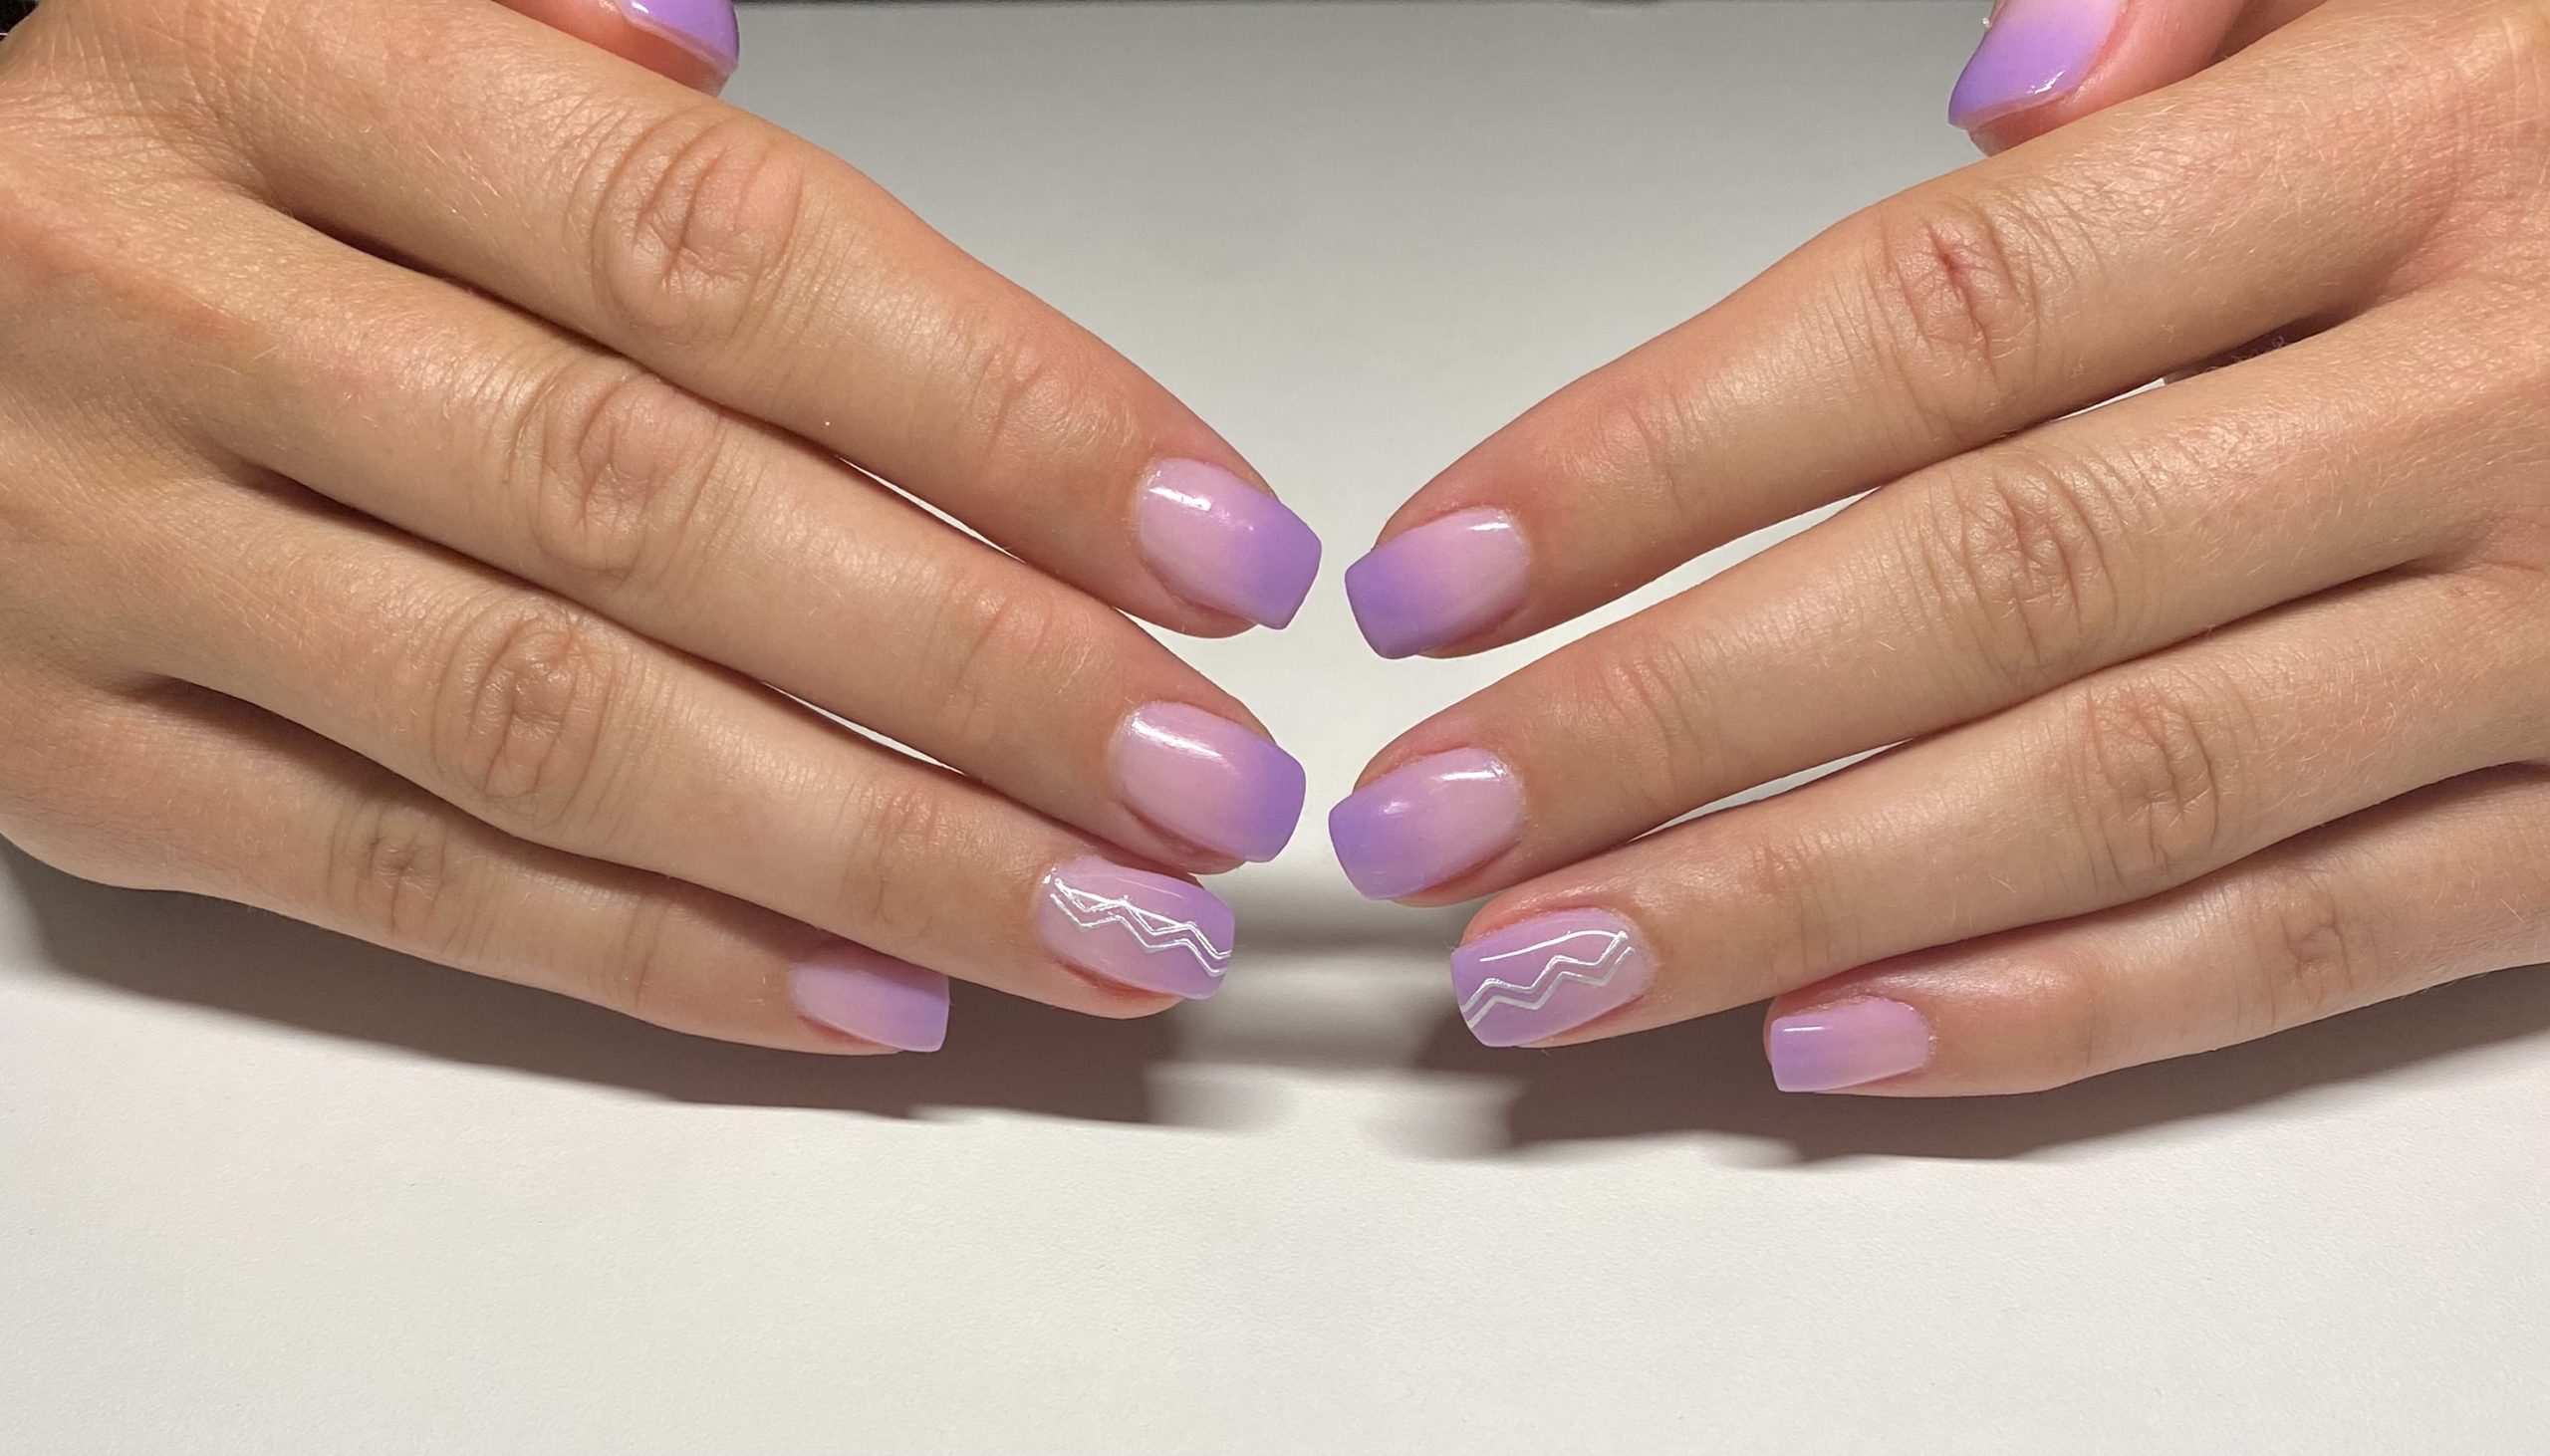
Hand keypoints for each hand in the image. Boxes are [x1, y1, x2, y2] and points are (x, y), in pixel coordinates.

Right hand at [0, 0, 1319, 1054]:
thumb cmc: (109, 142)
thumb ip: (528, 26)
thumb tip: (728, 56)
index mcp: (264, 68)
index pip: (719, 256)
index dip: (998, 410)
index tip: (1207, 540)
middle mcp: (171, 310)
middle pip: (663, 513)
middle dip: (984, 671)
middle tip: (1203, 779)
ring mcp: (101, 553)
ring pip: (553, 732)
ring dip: (874, 851)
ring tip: (1102, 919)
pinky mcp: (64, 759)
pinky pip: (395, 885)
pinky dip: (655, 957)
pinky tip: (866, 988)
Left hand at [1330, 0, 2549, 1093]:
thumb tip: (1979, 93)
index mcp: (2436, 135)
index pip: (1935, 323)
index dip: (1653, 459)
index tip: (1445, 570)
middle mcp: (2501, 392)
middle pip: (1982, 585)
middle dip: (1664, 724)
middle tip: (1431, 825)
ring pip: (2121, 794)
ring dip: (1803, 900)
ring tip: (1559, 966)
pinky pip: (2335, 934)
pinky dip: (2083, 1006)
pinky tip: (1854, 1041)